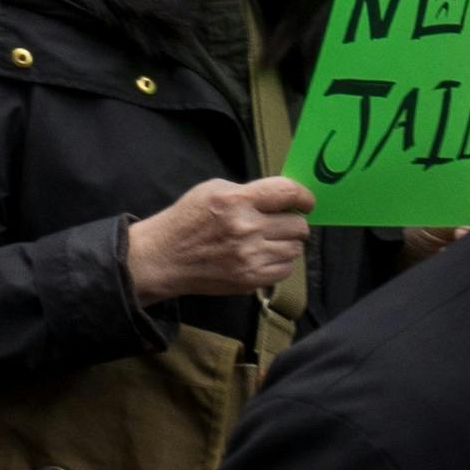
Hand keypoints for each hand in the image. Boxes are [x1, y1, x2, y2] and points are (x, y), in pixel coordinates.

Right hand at [125, 173, 315, 304]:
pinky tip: (261, 256)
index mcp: (235, 200)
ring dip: (286, 243)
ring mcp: (250, 256)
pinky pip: (286, 269)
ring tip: (266, 241)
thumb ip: (248, 192)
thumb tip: (284, 198)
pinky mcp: (251, 279)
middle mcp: (246, 227)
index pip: (288, 193)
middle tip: (279, 224)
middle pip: (299, 225)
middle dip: (292, 222)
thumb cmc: (188, 219)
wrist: (164, 257)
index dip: (304, 196)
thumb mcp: (211, 190)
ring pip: (296, 248)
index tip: (305, 202)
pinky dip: (278, 262)